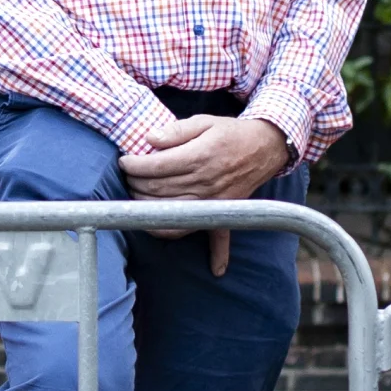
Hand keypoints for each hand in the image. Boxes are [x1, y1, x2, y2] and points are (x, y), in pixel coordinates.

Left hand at [124, 112, 294, 272]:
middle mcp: (206, 183)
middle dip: (136, 184)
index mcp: (200, 157)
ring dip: (150, 209)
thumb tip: (149, 139)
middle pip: (159, 190)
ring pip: (175, 213)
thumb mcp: (204, 121)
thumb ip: (176, 130)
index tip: (125, 162)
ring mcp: (215, 202)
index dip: (134, 165)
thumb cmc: (230, 134)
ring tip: (137, 198)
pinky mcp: (225, 213)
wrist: (265, 147)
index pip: (156, 166)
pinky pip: (217, 238)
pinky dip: (216, 254)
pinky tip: (213, 268)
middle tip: (128, 177)